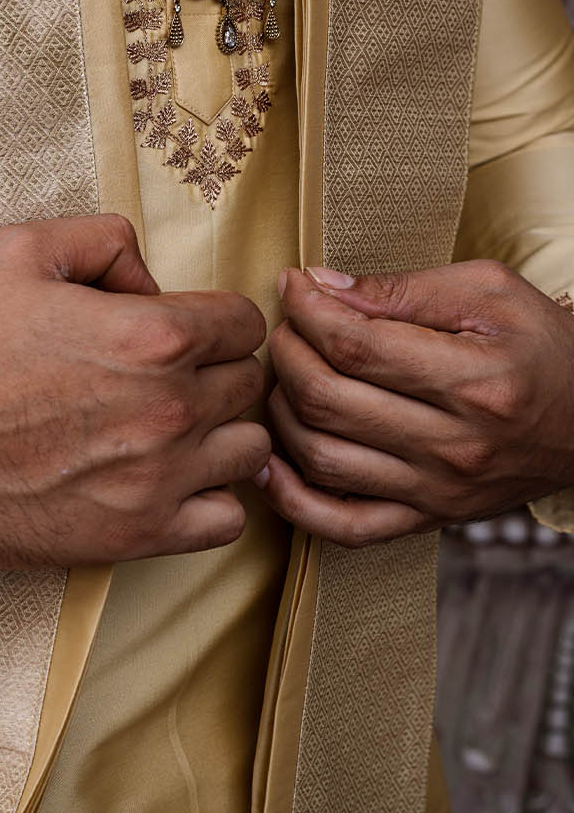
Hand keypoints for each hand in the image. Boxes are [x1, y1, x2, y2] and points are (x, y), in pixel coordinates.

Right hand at [0, 214, 269, 567]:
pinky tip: (166, 479)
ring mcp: (157, 478)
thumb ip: (103, 239)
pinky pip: (227, 521)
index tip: (183, 331)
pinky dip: (208, 499)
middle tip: (167, 376)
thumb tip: (152, 277)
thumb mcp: (19, 250)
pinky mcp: (137, 535)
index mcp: (152, 334)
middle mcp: (169, 408)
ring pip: (250, 450)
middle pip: (251, 384)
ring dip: (220, 435)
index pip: (246, 323)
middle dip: (216, 372)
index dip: (215, 320)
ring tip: (172, 428)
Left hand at [260, 261, 573, 546]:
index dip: (307, 311)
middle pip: (327, 401)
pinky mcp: (426, 519)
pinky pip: (341, 526)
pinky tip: (271, 460)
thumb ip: (402, 290)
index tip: (294, 285)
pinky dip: (291, 499)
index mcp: (473, 382)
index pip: (355, 347)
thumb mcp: (488, 292)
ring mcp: (437, 491)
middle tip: (288, 326)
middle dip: (287, 352)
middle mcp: (453, 446)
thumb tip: (322, 287)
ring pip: (320, 458)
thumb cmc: (542, 347)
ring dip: (280, 410)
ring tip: (286, 374)